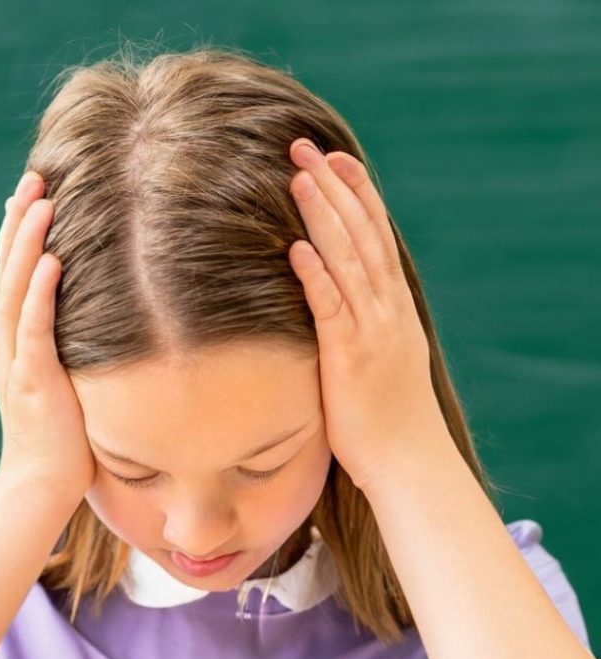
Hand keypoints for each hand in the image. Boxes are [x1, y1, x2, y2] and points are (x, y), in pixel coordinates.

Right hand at [0, 171, 95, 499]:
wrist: (41, 485)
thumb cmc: (63, 439)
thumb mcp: (65, 381)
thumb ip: (72, 348)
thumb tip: (104, 323)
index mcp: (17, 341)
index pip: (15, 276)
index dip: (20, 233)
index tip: (35, 193)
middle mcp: (9, 342)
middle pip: (9, 269)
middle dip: (20, 221)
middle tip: (35, 175)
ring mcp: (17, 359)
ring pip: (15, 288)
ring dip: (25, 242)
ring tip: (40, 199)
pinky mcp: (32, 379)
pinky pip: (34, 327)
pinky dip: (40, 292)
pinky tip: (51, 259)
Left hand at [286, 138, 449, 494]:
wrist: (410, 463)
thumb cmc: (390, 420)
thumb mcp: (382, 362)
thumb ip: (363, 328)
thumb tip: (340, 310)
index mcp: (395, 308)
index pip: (377, 237)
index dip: (358, 194)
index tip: (337, 159)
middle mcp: (388, 310)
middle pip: (361, 235)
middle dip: (334, 188)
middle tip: (305, 148)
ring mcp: (372, 332)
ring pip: (347, 261)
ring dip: (323, 217)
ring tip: (298, 177)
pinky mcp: (350, 358)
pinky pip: (331, 309)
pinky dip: (315, 276)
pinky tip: (296, 248)